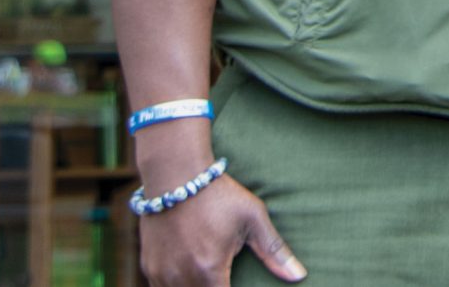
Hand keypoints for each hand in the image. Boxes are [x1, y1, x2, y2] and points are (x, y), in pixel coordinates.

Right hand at [138, 176, 305, 284]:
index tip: (238, 282)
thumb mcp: (253, 218)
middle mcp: (180, 279)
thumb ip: (274, 251)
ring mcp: (160, 275)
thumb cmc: (219, 194)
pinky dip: (177, 286)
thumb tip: (300, 276)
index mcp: (209, 270)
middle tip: (224, 274)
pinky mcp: (148, 267)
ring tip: (210, 272)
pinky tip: (191, 274)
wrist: (175, 173)